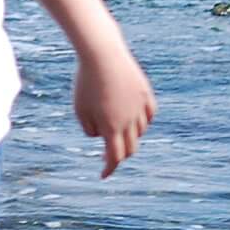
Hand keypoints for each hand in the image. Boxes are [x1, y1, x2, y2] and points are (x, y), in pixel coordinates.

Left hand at [74, 43, 155, 176]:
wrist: (102, 54)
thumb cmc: (86, 82)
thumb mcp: (80, 109)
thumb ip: (89, 128)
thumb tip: (101, 135)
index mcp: (111, 128)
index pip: (114, 157)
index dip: (109, 168)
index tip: (103, 175)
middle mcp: (130, 121)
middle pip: (130, 147)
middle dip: (119, 154)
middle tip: (109, 154)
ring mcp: (140, 107)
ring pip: (140, 131)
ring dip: (130, 135)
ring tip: (117, 130)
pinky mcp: (145, 93)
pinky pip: (149, 114)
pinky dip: (143, 121)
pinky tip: (137, 120)